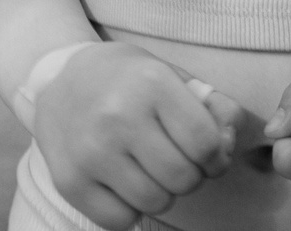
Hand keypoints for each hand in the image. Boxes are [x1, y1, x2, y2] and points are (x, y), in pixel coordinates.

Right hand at [35, 42, 252, 229]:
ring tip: (151, 171)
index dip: (217, 157)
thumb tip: (230, 140)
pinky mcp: (69, 181)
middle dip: (191, 176)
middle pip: (183, 178)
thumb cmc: (127, 79)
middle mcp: (119, 117)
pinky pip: (120, 221)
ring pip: (155, 202)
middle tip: (178, 161)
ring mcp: (91, 152)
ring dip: (163, 194)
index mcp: (152, 83)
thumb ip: (211, 104)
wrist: (59, 78)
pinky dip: (131, 209)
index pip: (205, 143)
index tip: (209, 155)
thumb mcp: (171, 74)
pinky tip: (126, 184)